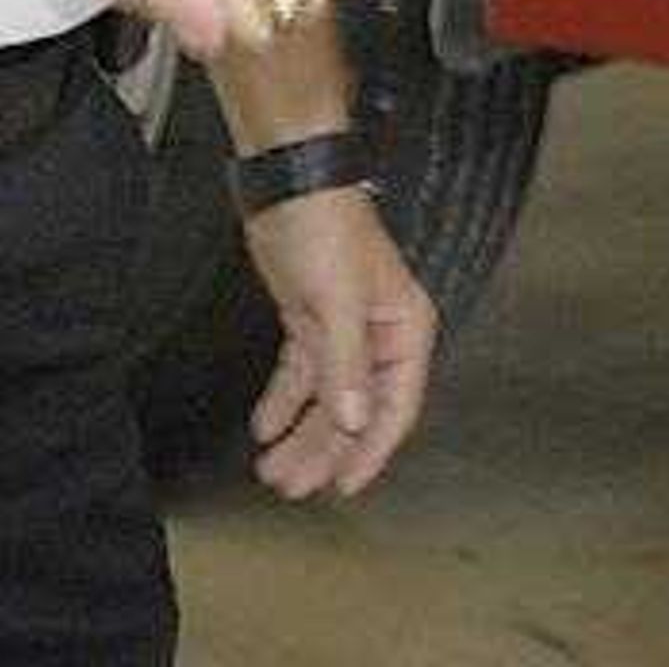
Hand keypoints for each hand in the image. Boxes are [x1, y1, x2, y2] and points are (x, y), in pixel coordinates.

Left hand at [237, 181, 436, 498]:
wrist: (289, 181)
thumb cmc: (326, 229)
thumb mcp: (338, 300)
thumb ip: (346, 365)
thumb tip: (356, 425)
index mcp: (404, 330)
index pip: (395, 406)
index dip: (371, 451)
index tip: (343, 487)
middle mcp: (380, 336)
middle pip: (356, 410)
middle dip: (324, 451)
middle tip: (290, 486)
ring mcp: (345, 330)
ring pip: (327, 397)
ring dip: (301, 433)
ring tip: (271, 469)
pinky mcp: (312, 320)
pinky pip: (301, 374)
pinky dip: (283, 401)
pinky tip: (264, 426)